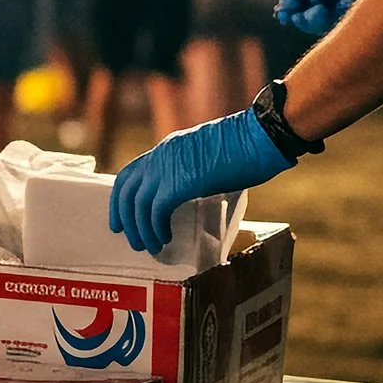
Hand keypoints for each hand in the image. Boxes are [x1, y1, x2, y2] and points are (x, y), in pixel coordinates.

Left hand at [109, 110, 292, 253]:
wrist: (260, 137)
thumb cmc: (247, 147)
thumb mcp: (209, 158)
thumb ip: (193, 172)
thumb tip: (191, 193)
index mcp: (168, 148)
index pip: (131, 173)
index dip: (122, 197)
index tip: (121, 217)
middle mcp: (161, 156)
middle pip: (127, 190)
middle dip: (123, 216)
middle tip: (128, 237)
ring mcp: (168, 167)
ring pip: (138, 204)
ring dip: (141, 229)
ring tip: (150, 246)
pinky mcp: (179, 182)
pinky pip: (156, 211)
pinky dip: (156, 228)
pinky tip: (165, 238)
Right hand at [276, 0, 382, 35]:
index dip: (289, 1)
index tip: (287, 13)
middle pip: (306, 7)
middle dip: (302, 16)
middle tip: (308, 17)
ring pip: (323, 17)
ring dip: (319, 20)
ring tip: (326, 12)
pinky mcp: (362, 1)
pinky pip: (345, 17)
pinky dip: (342, 16)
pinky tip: (349, 5)